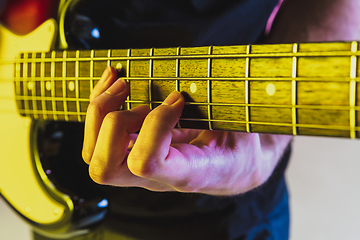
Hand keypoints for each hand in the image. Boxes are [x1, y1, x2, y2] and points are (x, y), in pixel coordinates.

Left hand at [82, 66, 291, 195]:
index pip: (146, 162)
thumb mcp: (244, 132)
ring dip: (100, 111)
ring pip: (92, 154)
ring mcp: (139, 167)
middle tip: (139, 95)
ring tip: (122, 82)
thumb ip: (220, 111)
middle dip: (114, 122)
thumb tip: (195, 83)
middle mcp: (155, 178)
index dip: (155, 124)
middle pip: (104, 168)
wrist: (235, 167)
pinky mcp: (133, 152)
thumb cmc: (241, 151)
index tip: (177, 99)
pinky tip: (114, 81)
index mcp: (186, 175)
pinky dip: (100, 103)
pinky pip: (98, 136)